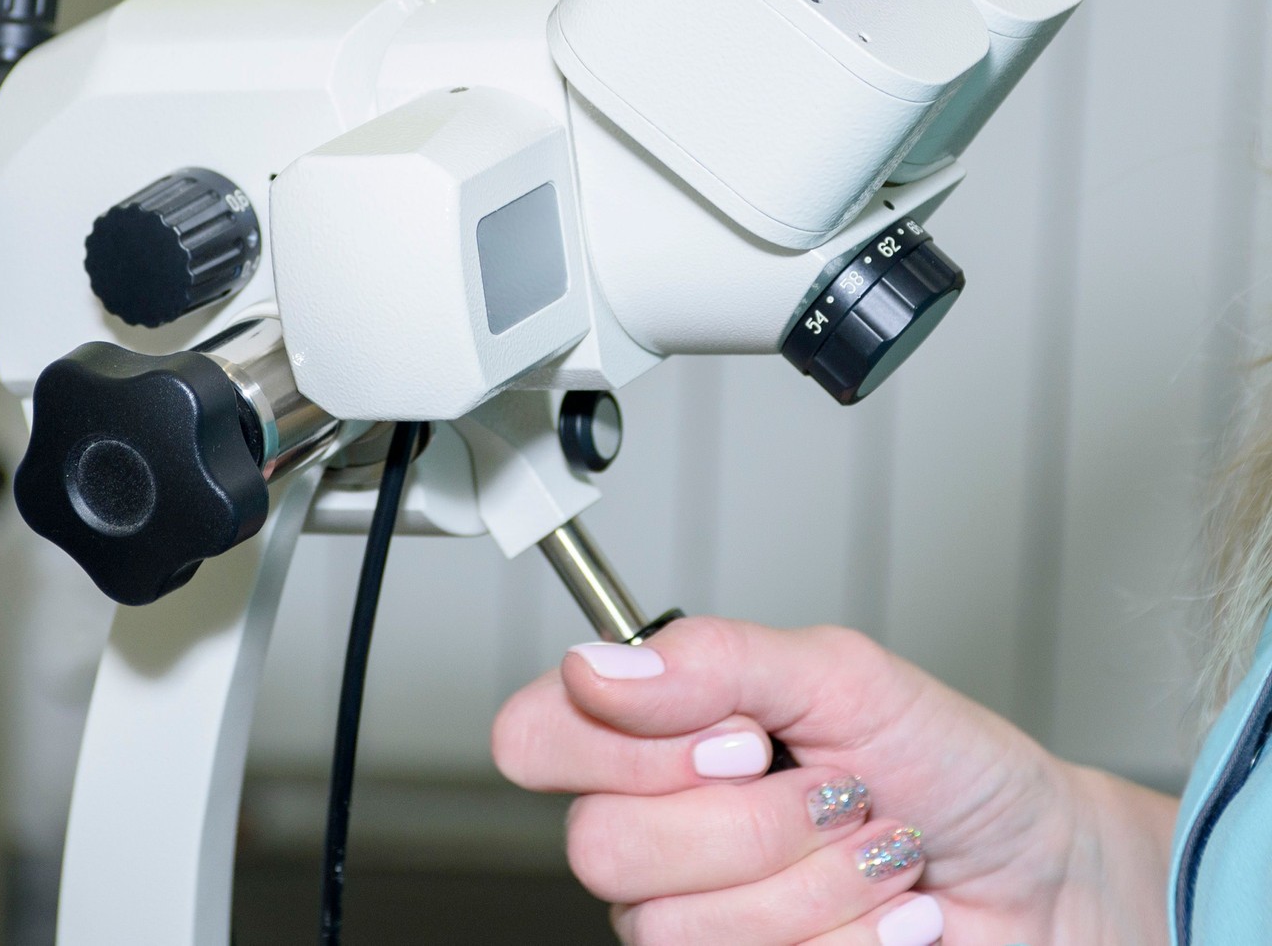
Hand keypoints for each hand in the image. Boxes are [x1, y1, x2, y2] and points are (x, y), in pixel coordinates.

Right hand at [490, 617, 1176, 945]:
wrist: (1047, 879)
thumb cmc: (947, 766)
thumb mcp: (842, 675)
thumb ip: (716, 660)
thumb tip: (594, 665)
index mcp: (649, 738)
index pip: (531, 739)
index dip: (619, 743)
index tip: (739, 736)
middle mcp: (652, 835)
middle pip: (599, 846)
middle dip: (755, 823)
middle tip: (836, 794)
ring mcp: (691, 927)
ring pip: (679, 928)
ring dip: (819, 886)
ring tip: (879, 855)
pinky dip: (852, 945)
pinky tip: (892, 921)